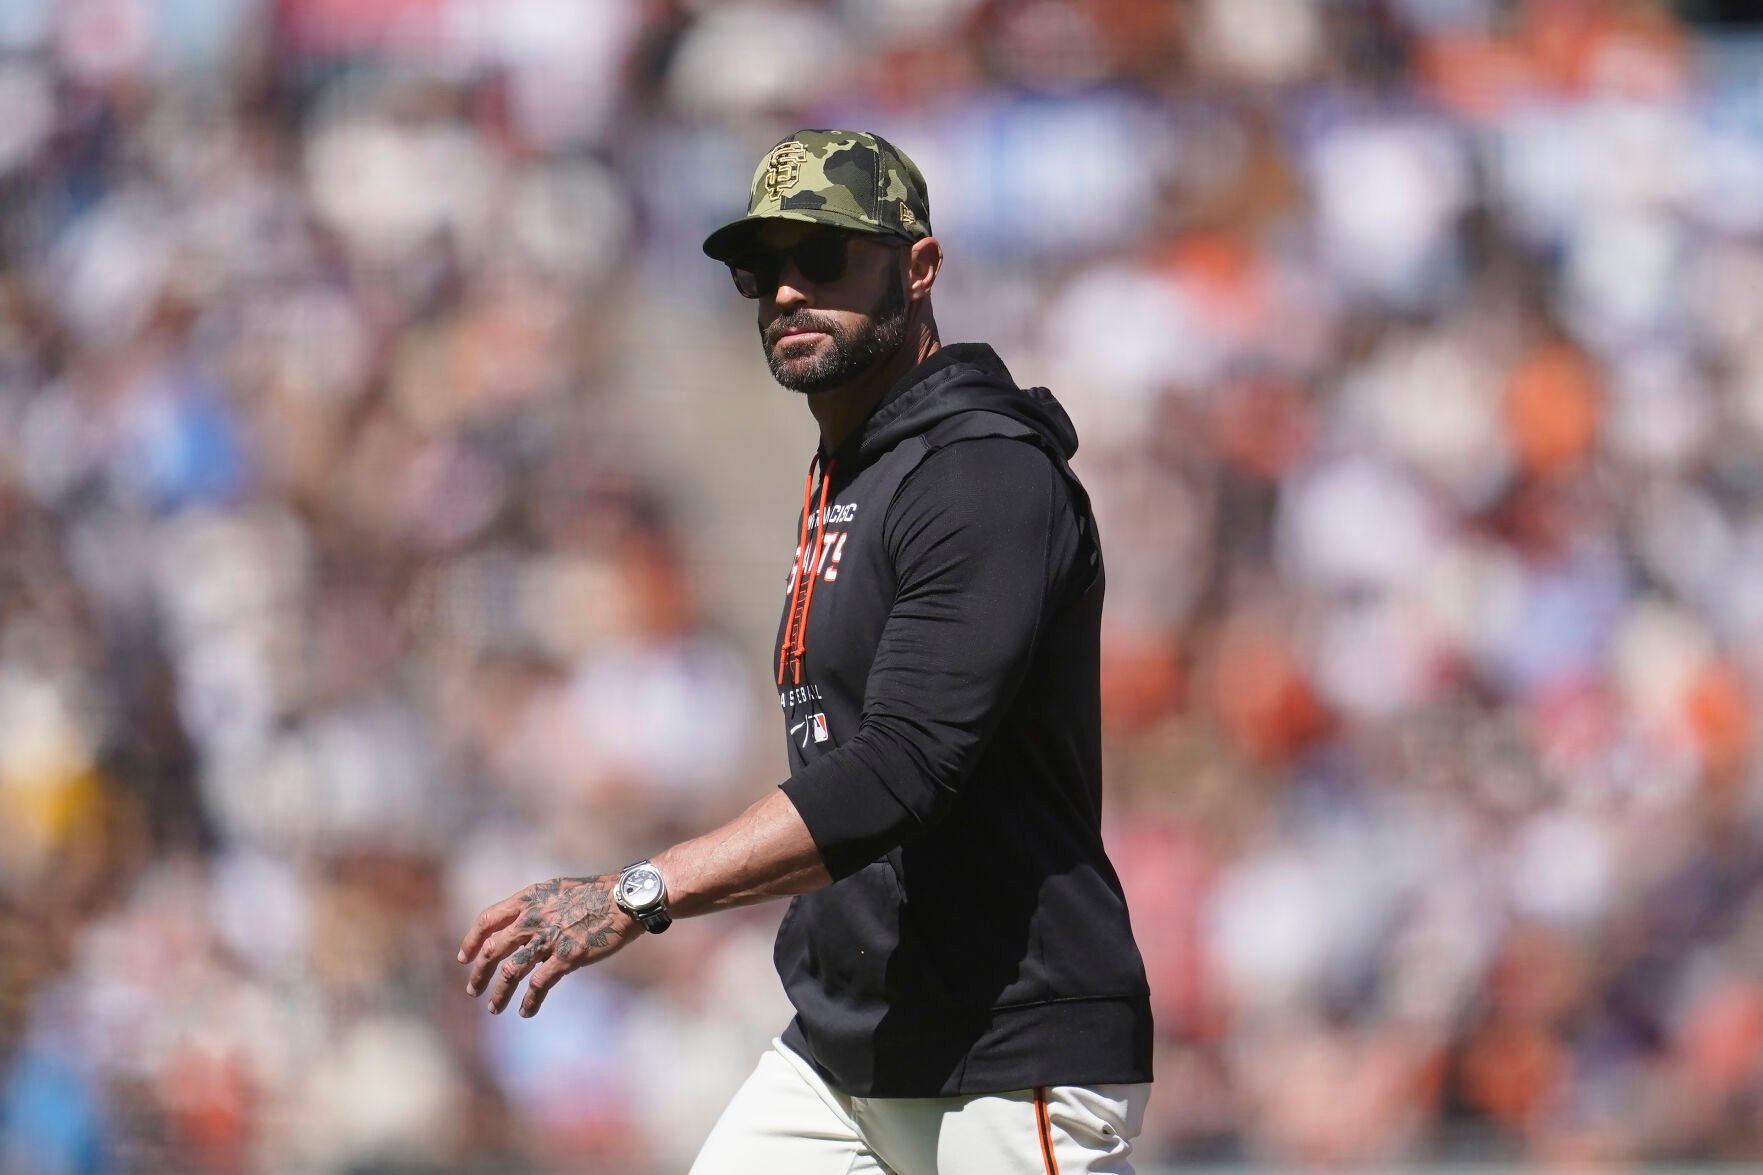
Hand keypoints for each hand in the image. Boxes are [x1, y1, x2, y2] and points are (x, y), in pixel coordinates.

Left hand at [457, 874, 639, 1016]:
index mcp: (528, 899)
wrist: (625, 899)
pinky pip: (539, 985)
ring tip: (494, 1008)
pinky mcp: (567, 957)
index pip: (487, 920)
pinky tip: (525, 1011)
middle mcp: (533, 918)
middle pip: (493, 950)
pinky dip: (529, 1001)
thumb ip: (536, 907)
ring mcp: (549, 939)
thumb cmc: (596, 893)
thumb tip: (521, 926)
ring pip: (511, 972)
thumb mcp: (557, 891)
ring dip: (499, 994)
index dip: (472, 940)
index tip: (464, 957)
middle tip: (473, 990)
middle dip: (479, 973)